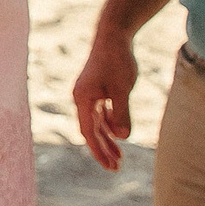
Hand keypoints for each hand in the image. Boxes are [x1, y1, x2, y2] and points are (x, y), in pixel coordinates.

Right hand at [72, 26, 140, 170]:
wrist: (113, 37)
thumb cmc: (117, 61)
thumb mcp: (123, 89)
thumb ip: (121, 113)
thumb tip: (122, 137)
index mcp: (83, 99)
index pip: (89, 132)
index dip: (99, 151)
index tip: (110, 166)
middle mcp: (82, 99)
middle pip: (90, 131)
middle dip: (102, 150)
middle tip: (115, 168)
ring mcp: (88, 94)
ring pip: (95, 124)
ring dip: (106, 140)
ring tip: (119, 157)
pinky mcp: (95, 90)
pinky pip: (99, 114)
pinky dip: (108, 126)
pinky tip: (118, 134)